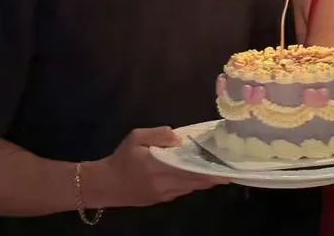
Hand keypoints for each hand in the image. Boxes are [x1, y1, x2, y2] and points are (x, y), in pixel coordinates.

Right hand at [89, 127, 226, 208]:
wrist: (105, 185)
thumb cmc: (121, 158)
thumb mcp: (136, 137)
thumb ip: (159, 134)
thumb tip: (179, 138)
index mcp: (158, 167)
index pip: (189, 170)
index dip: (208, 171)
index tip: (225, 169)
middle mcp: (164, 184)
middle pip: (194, 182)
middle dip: (212, 177)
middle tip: (229, 170)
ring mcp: (162, 194)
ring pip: (189, 188)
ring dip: (204, 181)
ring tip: (219, 172)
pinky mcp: (160, 200)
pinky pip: (181, 191)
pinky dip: (192, 184)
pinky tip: (199, 177)